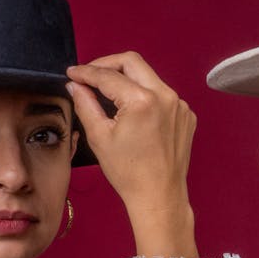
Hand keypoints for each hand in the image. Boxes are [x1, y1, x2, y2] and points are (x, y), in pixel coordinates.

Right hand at [66, 52, 198, 257]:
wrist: (159, 195)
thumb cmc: (128, 172)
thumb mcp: (99, 136)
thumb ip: (85, 104)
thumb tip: (76, 85)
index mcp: (142, 101)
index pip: (108, 75)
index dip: (86, 72)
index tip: (72, 73)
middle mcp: (165, 96)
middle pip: (132, 62)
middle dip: (107, 64)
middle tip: (90, 74)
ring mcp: (179, 105)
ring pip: (149, 77)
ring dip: (127, 80)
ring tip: (109, 93)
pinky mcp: (186, 115)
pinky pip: (162, 94)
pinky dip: (145, 96)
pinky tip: (133, 112)